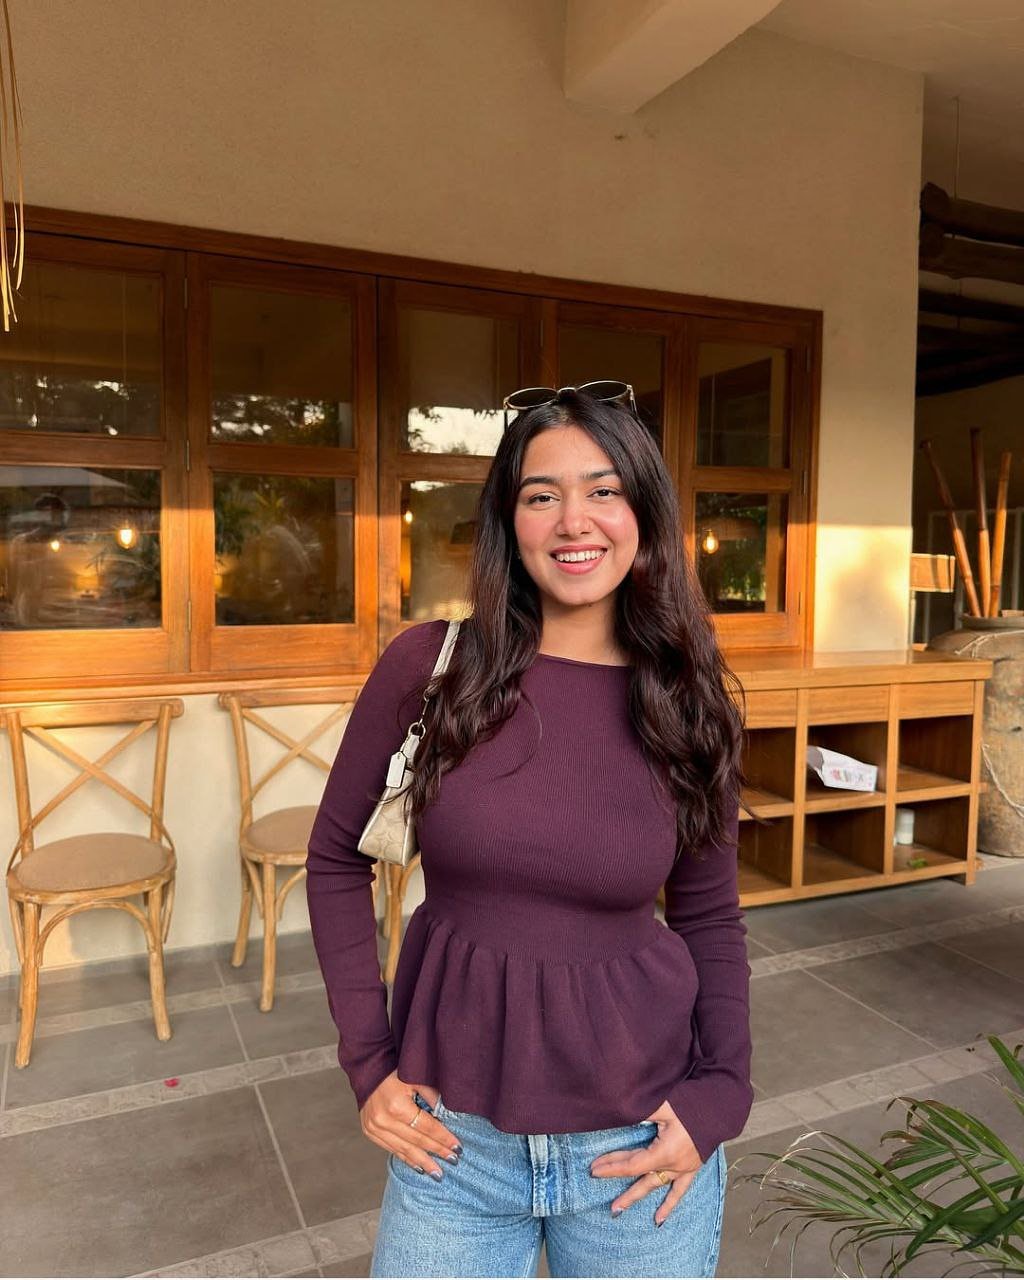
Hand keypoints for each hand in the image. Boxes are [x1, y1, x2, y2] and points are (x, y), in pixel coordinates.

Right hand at [360, 1073, 462, 1178]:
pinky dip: (406, 1158)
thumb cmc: (395, 1070)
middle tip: (453, 1161)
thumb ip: (432, 1096)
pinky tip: (419, 1167)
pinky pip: (391, 1149)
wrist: (367, 1069)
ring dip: (423, 1162)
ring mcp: (374, 1128)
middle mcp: (384, 1120)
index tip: (457, 1147)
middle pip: (417, 1141)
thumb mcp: (416, 1077)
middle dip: (437, 1152)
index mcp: (398, 1106)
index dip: (443, 1138)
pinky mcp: (369, 1132)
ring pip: (404, 1150)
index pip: (427, 1127)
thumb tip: (449, 1115)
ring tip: (438, 1173)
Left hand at [590, 1099, 702, 1225]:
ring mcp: (683, 1169)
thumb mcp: (665, 1106)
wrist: (720, 1111)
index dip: (612, 1166)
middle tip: (595, 1179)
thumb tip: (622, 1109)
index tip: (594, 1168)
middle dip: (616, 1177)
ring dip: (636, 1195)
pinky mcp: (691, 1169)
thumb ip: (643, 1110)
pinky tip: (659, 1220)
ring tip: (618, 1209)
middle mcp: (673, 1165)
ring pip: (654, 1185)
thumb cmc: (692, 1106)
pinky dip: (669, 1205)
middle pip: (639, 1175)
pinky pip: (679, 1191)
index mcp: (665, 1152)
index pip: (632, 1165)